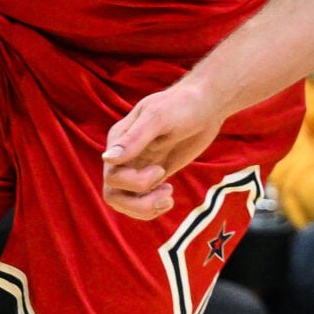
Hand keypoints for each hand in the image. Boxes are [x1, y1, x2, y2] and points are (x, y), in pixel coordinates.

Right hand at [101, 76, 224, 219]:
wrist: (206, 105)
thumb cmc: (181, 105)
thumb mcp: (158, 119)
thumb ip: (133, 139)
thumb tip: (107, 159)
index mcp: (118, 141)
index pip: (112, 176)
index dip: (134, 182)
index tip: (160, 170)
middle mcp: (124, 156)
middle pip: (113, 194)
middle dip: (138, 203)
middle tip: (166, 193)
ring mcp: (138, 167)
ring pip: (125, 202)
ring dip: (146, 208)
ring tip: (168, 198)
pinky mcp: (154, 176)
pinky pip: (142, 201)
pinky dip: (154, 207)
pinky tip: (169, 197)